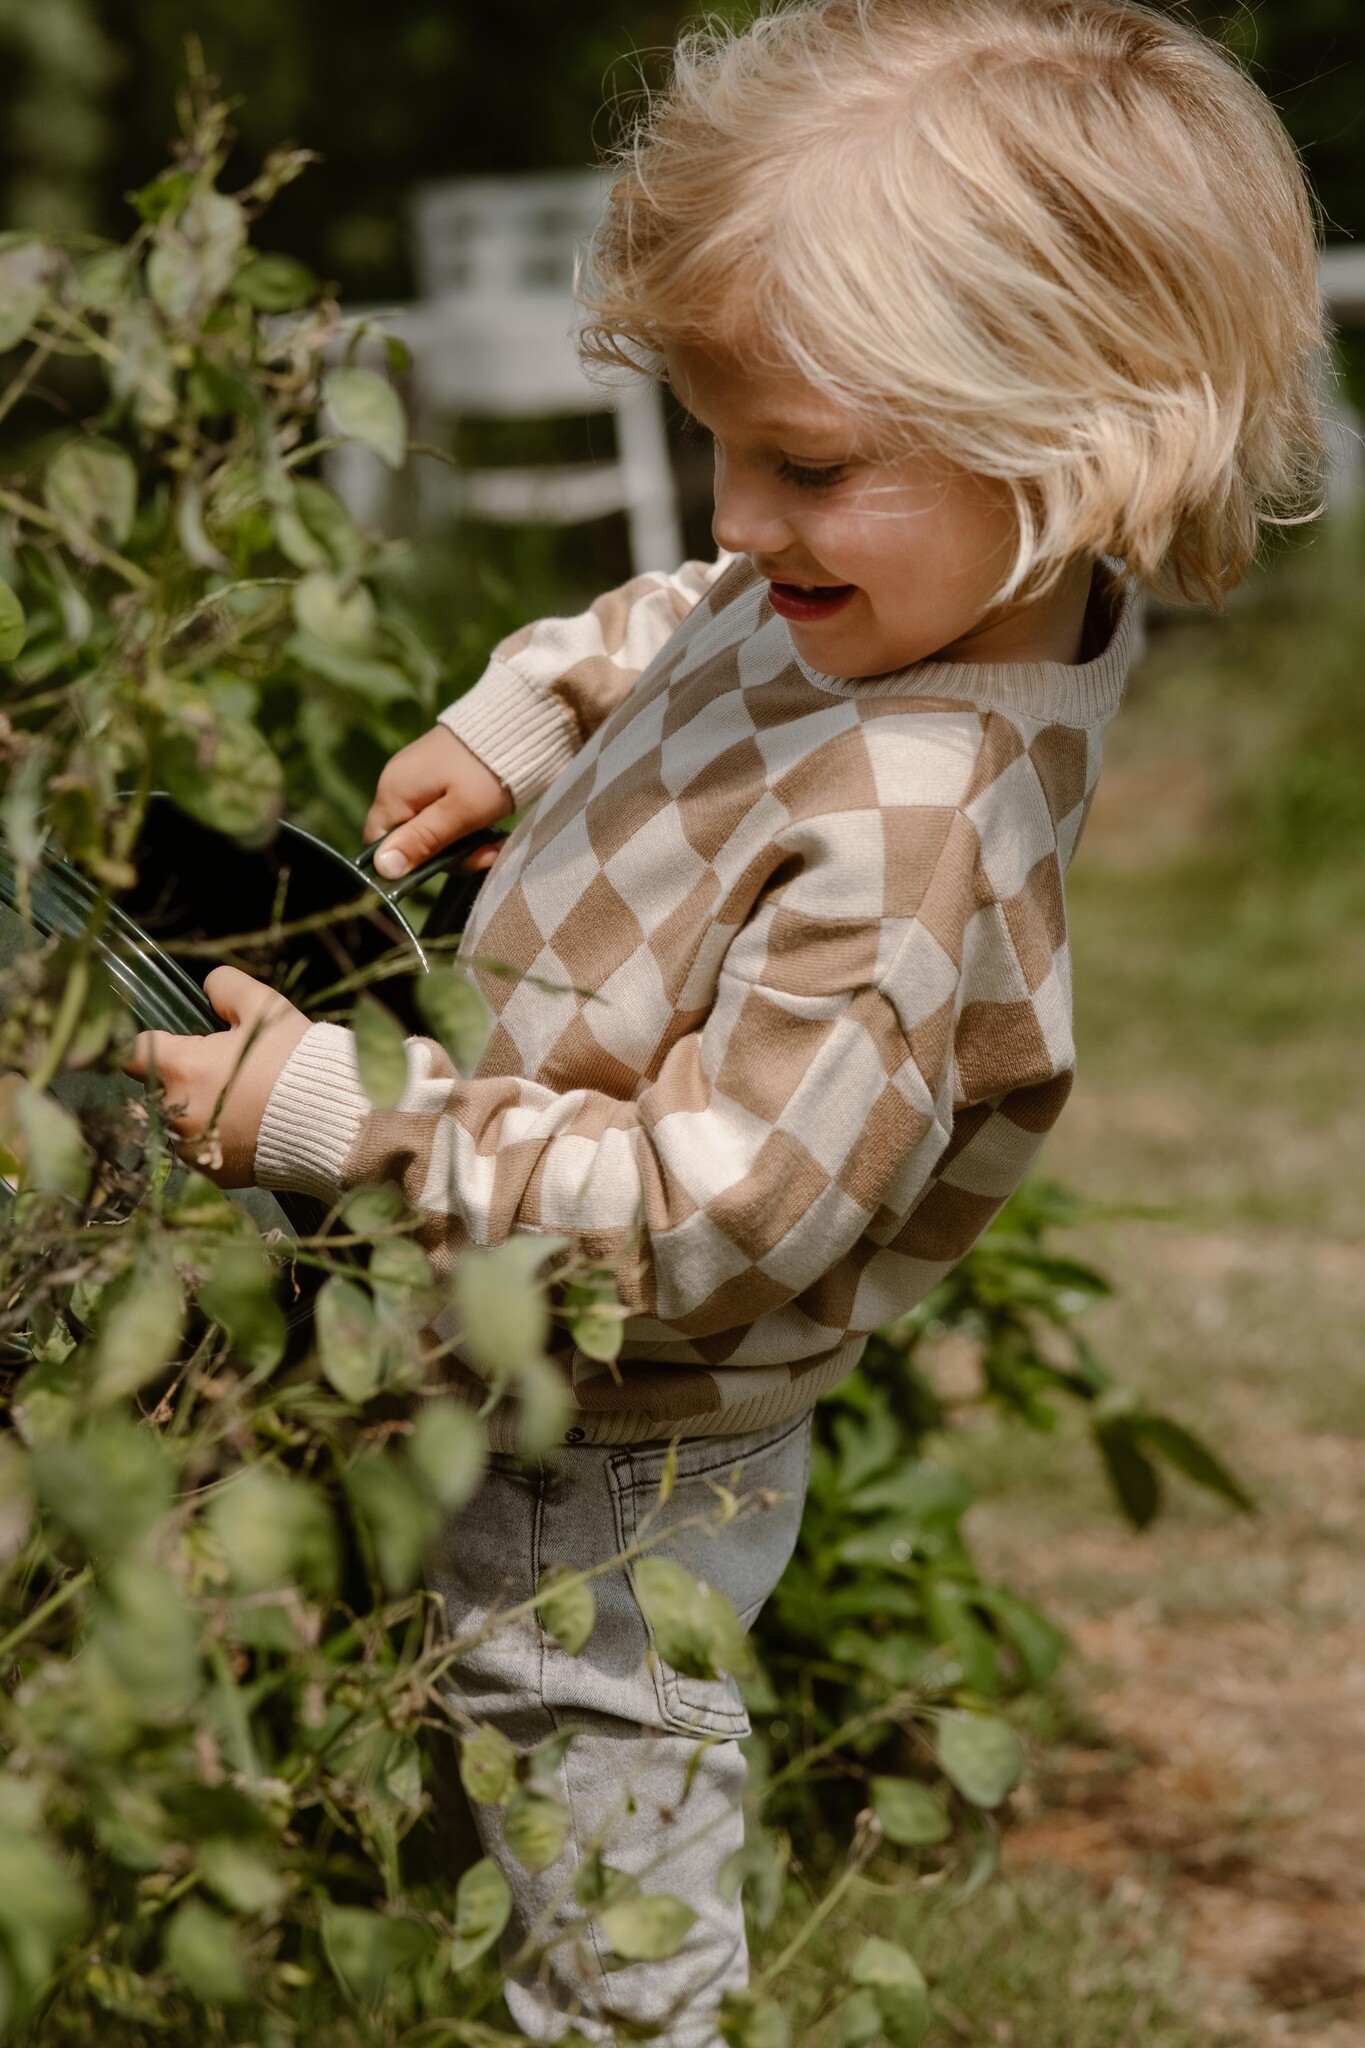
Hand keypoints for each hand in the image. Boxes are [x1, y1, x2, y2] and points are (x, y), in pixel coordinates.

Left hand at [122, 966, 310, 1187]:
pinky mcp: (215, 1172)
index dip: (158, 1043)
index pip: (135, 1052)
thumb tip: (208, 988)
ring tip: (245, 1102)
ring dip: (200, 1110)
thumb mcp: (265, 1007)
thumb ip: (227, 987)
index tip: (185, 1043)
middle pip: (160, 1088)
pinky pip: (205, 1150)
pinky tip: (252, 1127)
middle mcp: (177, 1112)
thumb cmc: (294, 1059)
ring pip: (181, 1121)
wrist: (331, 1121)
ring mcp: (193, 1148)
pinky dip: (220, 1138)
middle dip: (185, 1078)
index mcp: (181, 1069)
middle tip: (228, 1070)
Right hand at [363, 725, 510, 880]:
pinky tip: (491, 830)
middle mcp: (399, 783)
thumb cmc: (488, 770)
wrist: (519, 723)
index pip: (377, 843)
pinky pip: (444, 815)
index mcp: (394, 790)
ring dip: (463, 844)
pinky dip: (467, 827)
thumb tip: (382, 870)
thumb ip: (421, 841)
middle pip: (407, 840)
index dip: (404, 864)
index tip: (443, 868)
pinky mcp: (440, 777)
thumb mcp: (459, 813)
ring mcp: (420, 779)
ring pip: (430, 830)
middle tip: (485, 855)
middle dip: (446, 856)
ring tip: (495, 843)